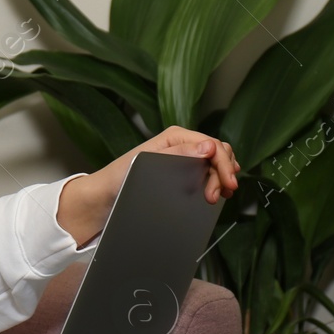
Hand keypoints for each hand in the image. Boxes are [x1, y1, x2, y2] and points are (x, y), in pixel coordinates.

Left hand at [56, 126, 239, 246]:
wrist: (105, 196)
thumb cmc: (121, 176)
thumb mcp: (149, 161)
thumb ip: (179, 153)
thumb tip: (208, 147)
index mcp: (175, 137)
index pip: (211, 144)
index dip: (224, 162)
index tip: (228, 182)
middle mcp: (182, 145)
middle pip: (217, 152)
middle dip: (224, 172)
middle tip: (220, 194)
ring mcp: (183, 160)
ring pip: (215, 163)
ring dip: (220, 178)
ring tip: (215, 196)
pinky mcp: (182, 174)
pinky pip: (206, 174)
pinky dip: (215, 182)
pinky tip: (215, 191)